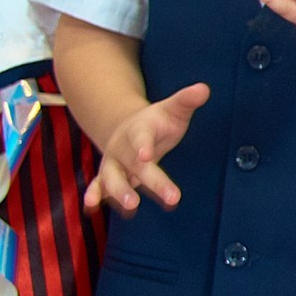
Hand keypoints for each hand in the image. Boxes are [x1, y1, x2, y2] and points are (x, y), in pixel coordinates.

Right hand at [86, 82, 209, 213]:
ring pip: (113, 178)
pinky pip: (98, 185)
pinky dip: (94, 195)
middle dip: (153, 181)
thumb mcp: (172, 109)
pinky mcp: (108, 176)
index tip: (147, 155)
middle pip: (135, 165)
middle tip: (172, 196)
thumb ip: (186, 100)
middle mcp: (123, 147)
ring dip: (120, 192)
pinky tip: (92, 206)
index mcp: (139, 130)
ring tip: (132, 205)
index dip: (143, 145)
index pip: (141, 137)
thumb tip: (204, 89)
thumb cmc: (157, 121)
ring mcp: (113, 162)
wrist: (126, 126)